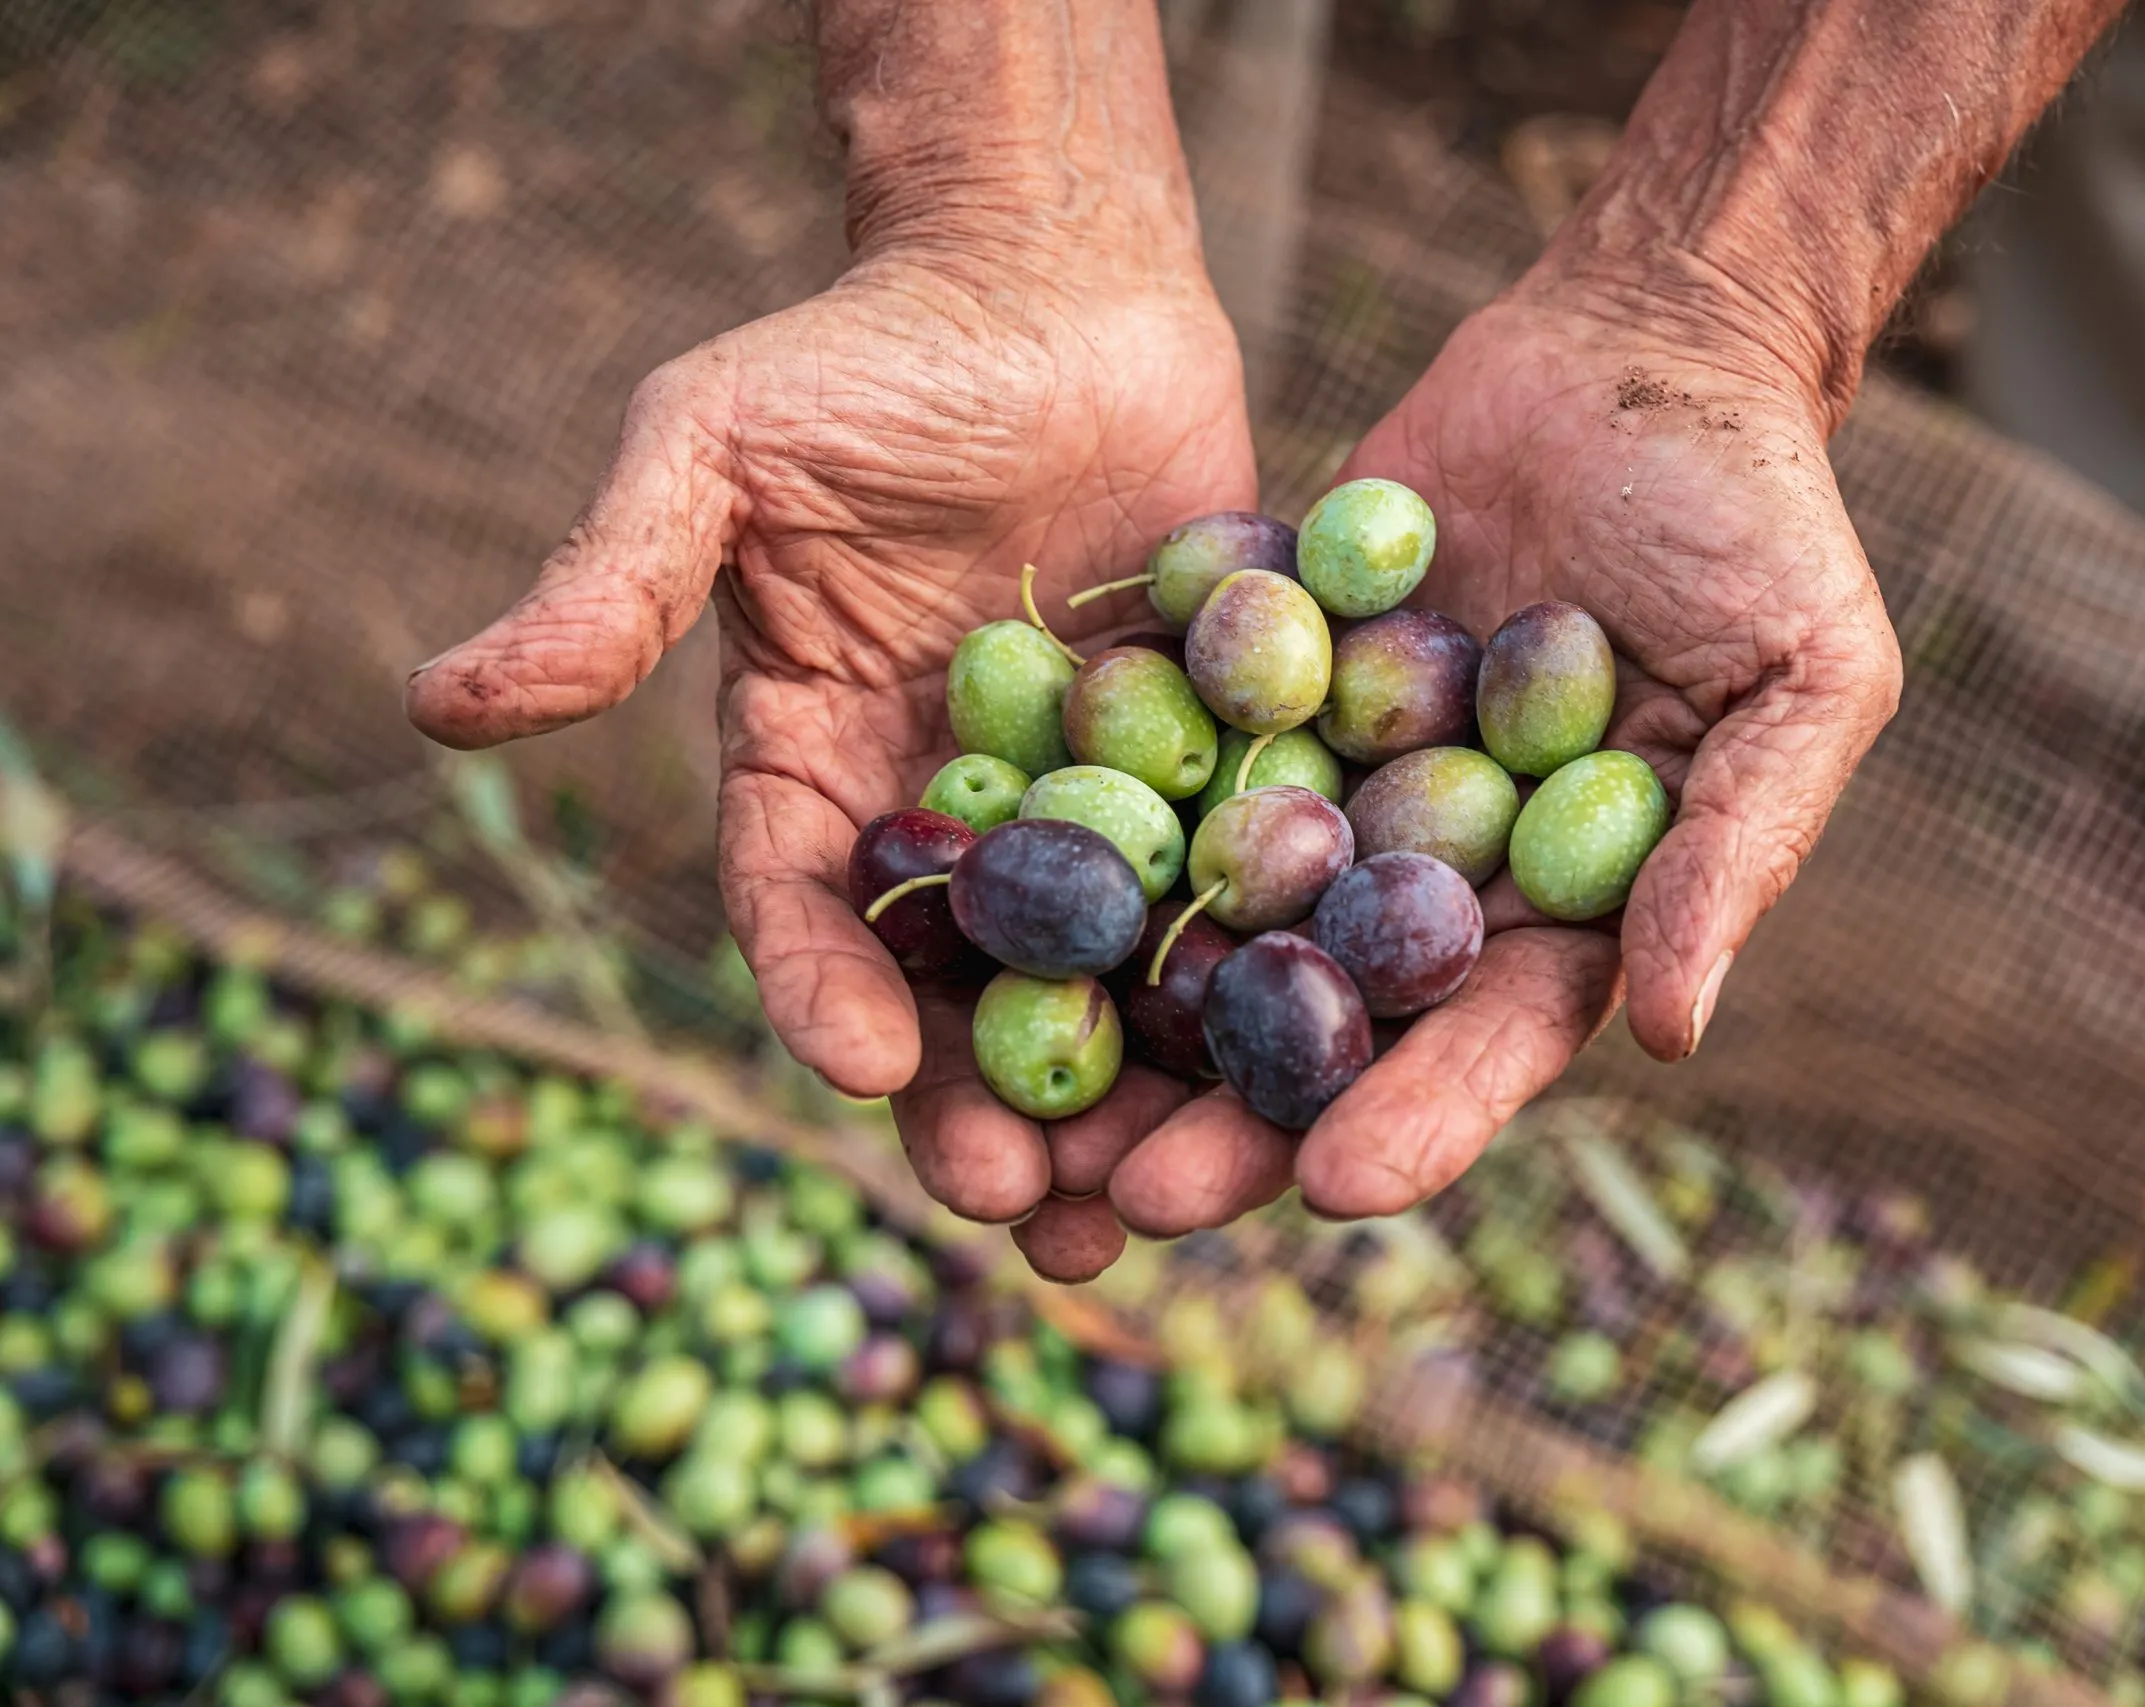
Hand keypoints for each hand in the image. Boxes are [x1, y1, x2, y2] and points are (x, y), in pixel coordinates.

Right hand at [405, 238, 1257, 1281]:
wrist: (1051, 281)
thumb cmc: (862, 354)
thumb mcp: (711, 450)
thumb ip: (609, 583)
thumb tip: (435, 703)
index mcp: (812, 769)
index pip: (802, 909)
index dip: (822, 992)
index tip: (863, 1067)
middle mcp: (946, 813)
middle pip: (959, 991)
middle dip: (984, 1103)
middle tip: (1027, 1206)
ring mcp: (1086, 803)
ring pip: (1099, 977)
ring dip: (1124, 1092)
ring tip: (1157, 1202)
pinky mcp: (1208, 766)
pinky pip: (1228, 883)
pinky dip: (1254, 975)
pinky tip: (1299, 1062)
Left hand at [1100, 286, 1901, 1239]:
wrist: (1637, 342)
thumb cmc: (1756, 514)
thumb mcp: (1800, 677)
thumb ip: (1740, 846)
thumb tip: (1670, 1030)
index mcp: (1567, 900)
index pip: (1490, 1034)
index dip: (1420, 1113)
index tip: (1334, 1186)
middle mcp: (1435, 862)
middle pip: (1330, 1012)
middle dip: (1236, 1112)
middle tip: (1129, 1198)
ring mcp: (1336, 775)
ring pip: (1220, 915)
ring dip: (1132, 1008)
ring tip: (1030, 1085)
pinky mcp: (1257, 679)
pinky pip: (1167, 752)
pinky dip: (1086, 816)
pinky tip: (991, 880)